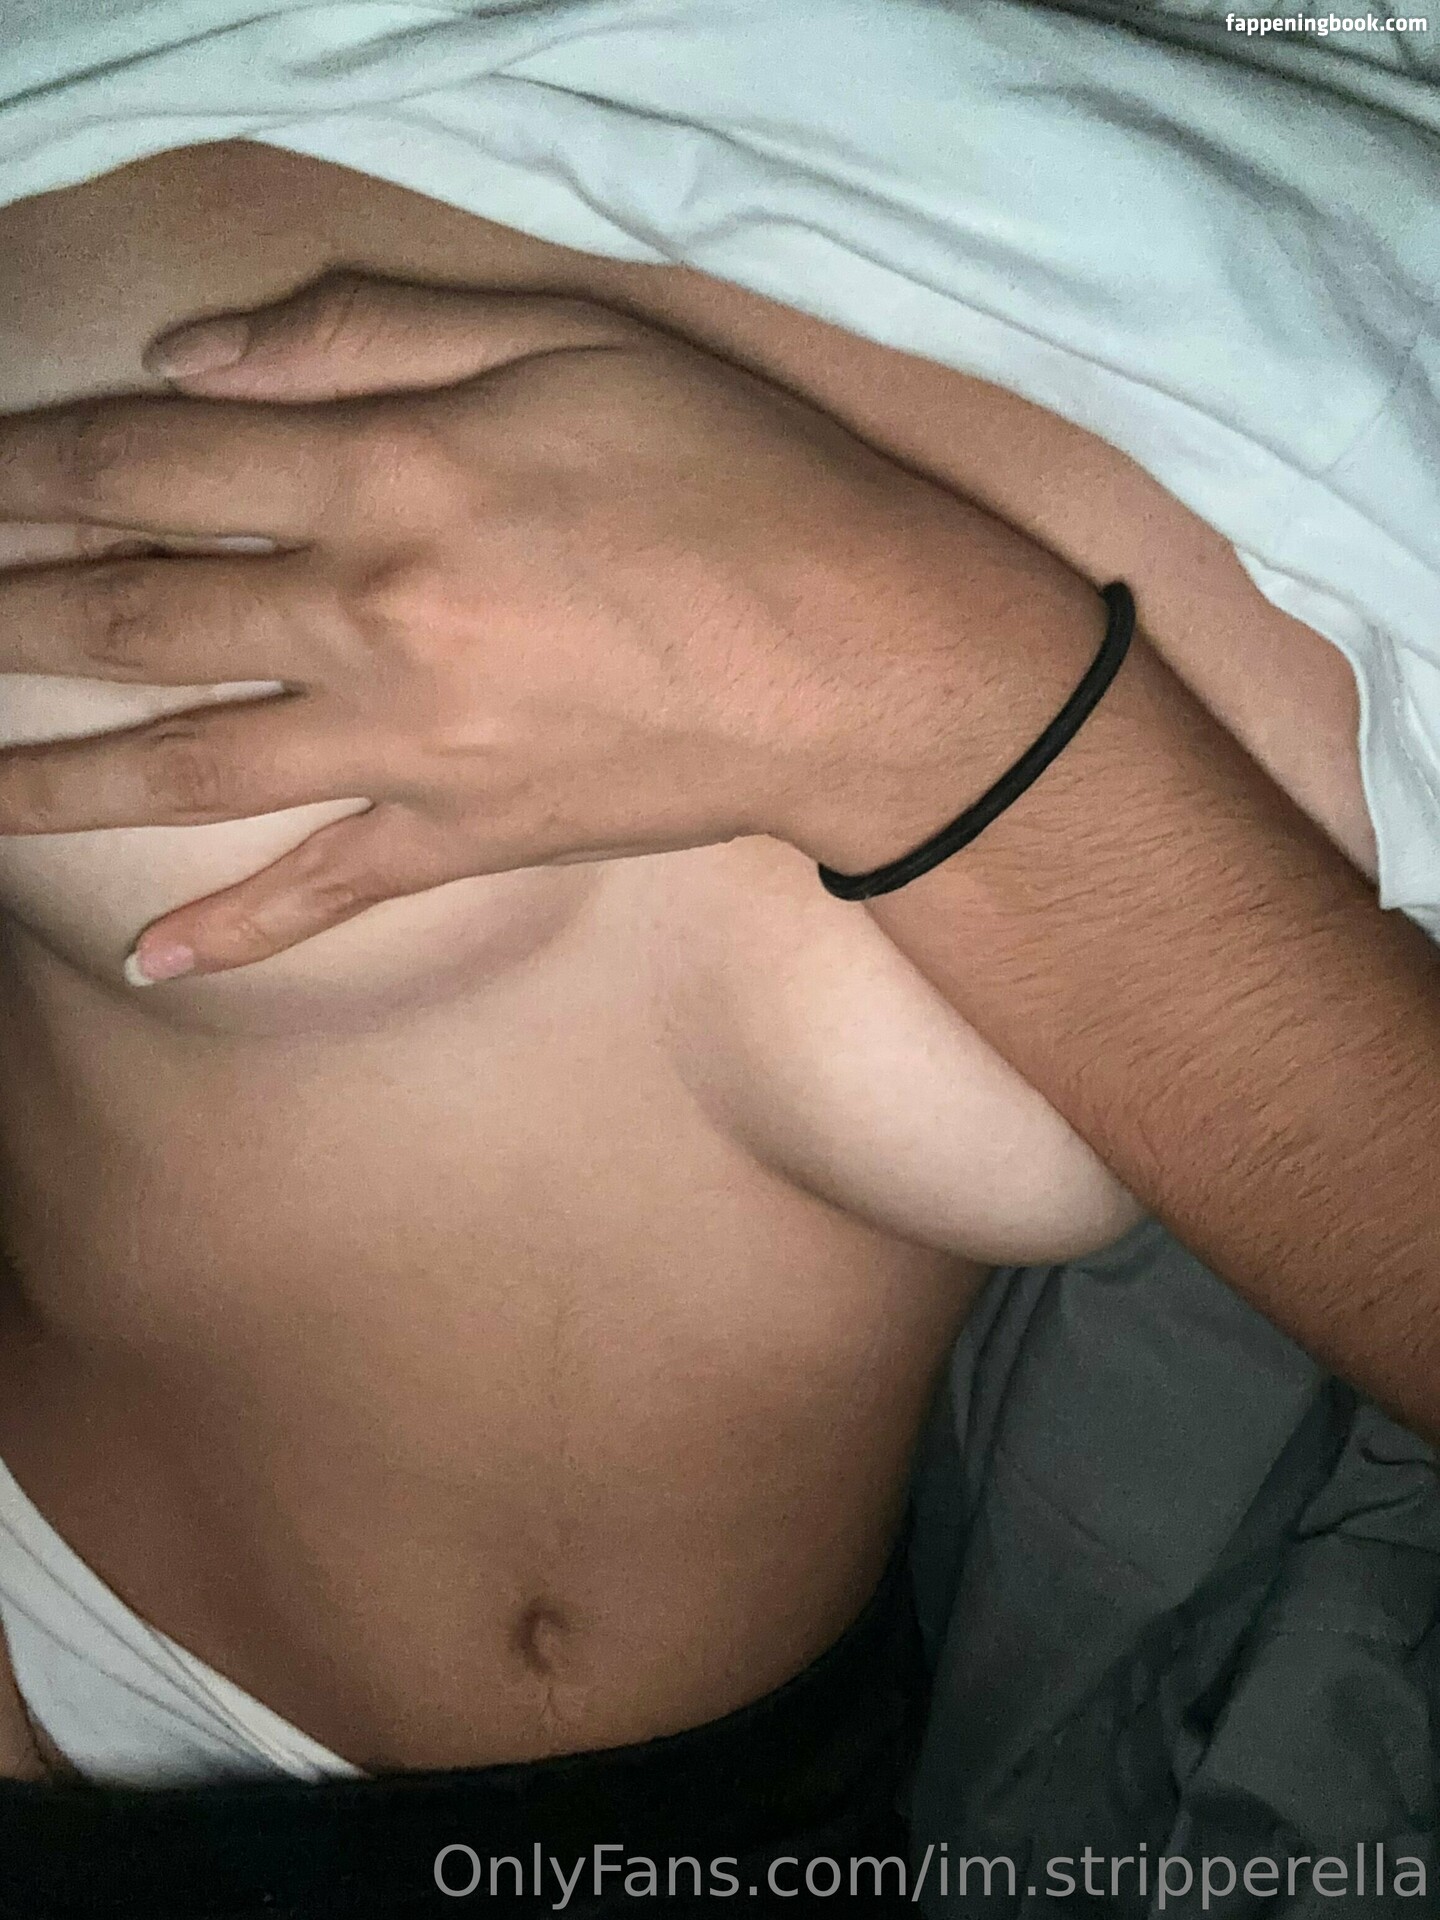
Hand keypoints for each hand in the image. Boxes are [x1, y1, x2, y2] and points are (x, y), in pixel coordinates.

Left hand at [0, 273, 1093, 978]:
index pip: (154, 465)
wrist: (866, 667)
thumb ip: (366, 332)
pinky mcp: (466, 837)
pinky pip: (327, 891)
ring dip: (55, 782)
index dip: (35, 468)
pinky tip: (151, 966)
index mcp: (388, 472)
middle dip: (8, 618)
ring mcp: (408, 748)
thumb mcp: (568, 340)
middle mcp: (368, 617)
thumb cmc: (739, 481)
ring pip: (190, 769)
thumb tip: (191, 362)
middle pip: (139, 620)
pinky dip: (238, 931)